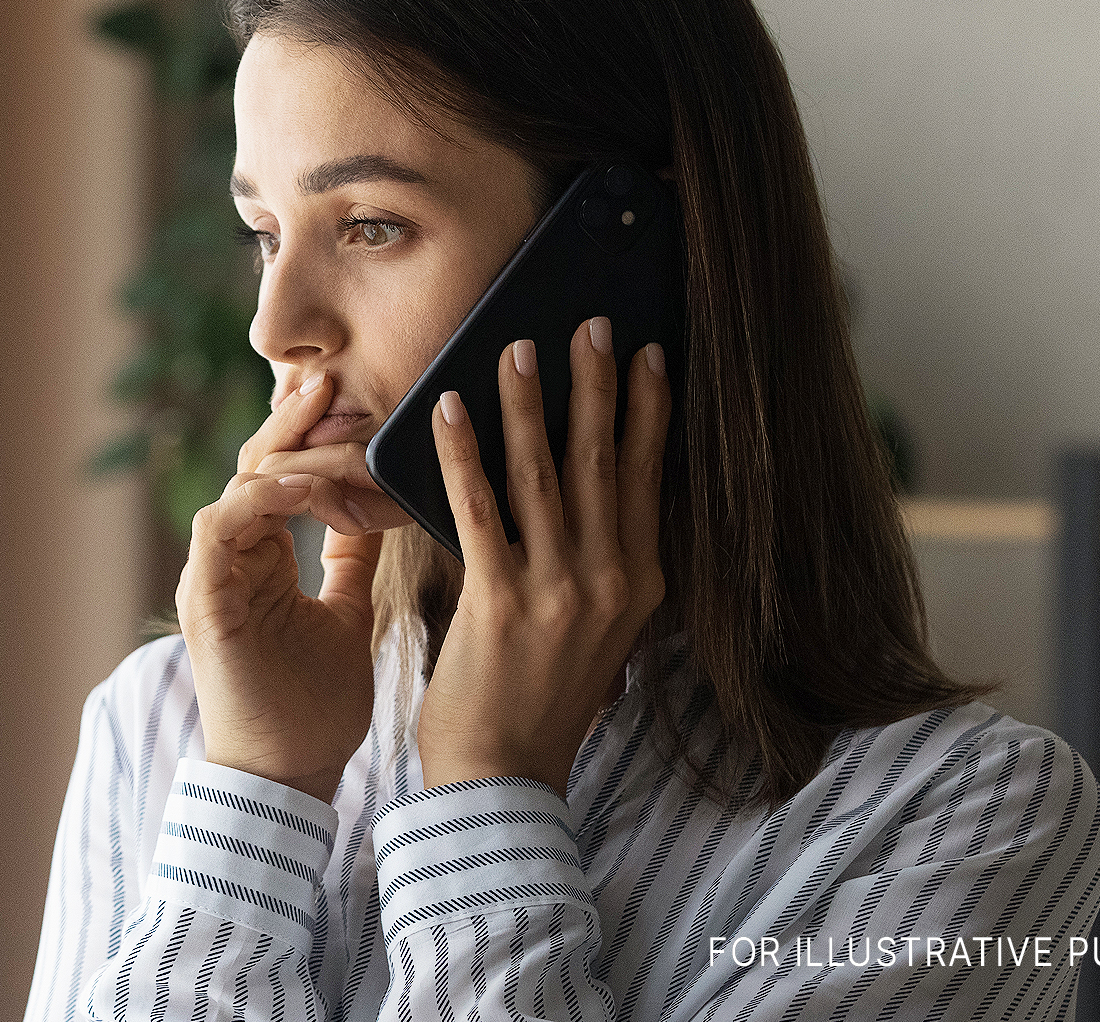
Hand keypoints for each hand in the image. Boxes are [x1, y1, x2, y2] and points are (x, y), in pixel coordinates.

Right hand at [177, 372, 389, 801]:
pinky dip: (263, 499)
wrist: (289, 778)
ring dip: (288, 454)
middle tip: (335, 378)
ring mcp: (212, 576)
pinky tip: (307, 486)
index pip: (282, 472)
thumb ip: (352, 559)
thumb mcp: (348, 614)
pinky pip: (222, 525)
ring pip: (239, 484)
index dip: (315, 435)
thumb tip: (378, 508)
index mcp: (262, 557)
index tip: (360, 399)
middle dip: (295, 421)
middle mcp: (230, 558)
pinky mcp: (204, 599)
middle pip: (256, 464)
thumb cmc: (317, 708)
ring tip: (334, 426)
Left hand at [416, 317, 672, 793]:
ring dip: (529, 402)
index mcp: (639, 584)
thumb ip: (601, 566)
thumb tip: (589, 493)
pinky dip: (463, 452)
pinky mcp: (499, 600)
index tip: (650, 354)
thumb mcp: (599, 633)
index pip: (648, 478)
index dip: (649, 411)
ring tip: (518, 347)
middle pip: (603, 461)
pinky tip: (449, 408)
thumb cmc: (539, 699)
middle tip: (591, 323)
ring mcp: (557, 590)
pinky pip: (478, 507)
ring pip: (543, 473)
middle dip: (598, 384)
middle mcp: (609, 581)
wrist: (503, 776)